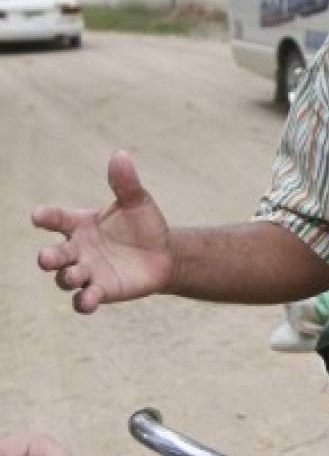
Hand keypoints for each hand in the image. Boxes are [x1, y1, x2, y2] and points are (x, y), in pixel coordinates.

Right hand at [32, 150, 172, 313]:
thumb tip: (120, 154)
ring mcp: (87, 272)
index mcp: (81, 224)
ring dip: (67, 278)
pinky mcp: (101, 291)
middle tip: (47, 258)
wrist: (164, 254)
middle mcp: (77, 249)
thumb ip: (125, 183)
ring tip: (76, 275)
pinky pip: (84, 300)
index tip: (38, 216)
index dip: (46, 217)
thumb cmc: (144, 225)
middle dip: (49, 258)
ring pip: (66, 279)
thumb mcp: (138, 202)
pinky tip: (88, 300)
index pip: (57, 219)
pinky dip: (84, 301)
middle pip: (54, 255)